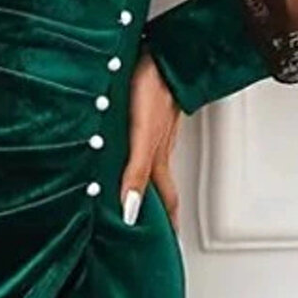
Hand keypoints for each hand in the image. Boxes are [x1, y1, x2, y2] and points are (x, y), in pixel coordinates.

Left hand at [121, 50, 182, 229]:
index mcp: (158, 159)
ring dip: (149, 185)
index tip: (167, 245)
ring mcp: (156, 131)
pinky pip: (147, 146)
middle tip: (158, 231)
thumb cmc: (154, 90)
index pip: (166, 201)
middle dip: (161, 210)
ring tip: (141, 200)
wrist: (164, 53)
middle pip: (161, 187)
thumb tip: (130, 210)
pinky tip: (130, 153)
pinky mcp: (151, 114)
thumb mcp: (142, 139)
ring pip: (152, 166)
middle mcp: (158, 148)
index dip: (167, 224)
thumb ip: (136, 173)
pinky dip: (141, 159)